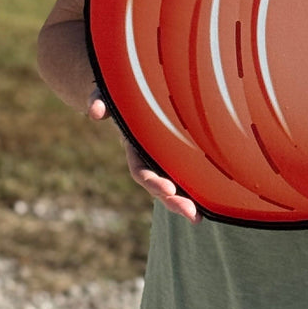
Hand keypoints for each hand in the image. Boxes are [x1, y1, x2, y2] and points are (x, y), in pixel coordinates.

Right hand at [87, 89, 200, 221]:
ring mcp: (165, 159)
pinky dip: (198, 189)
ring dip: (185, 202)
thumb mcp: (108, 92)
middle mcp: (149, 158)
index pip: (141, 170)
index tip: (167, 189)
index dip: (153, 181)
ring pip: (174, 186)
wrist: (138, 91)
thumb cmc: (122, 91)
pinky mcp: (182, 155)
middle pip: (160, 186)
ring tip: (197, 217)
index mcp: (134, 147)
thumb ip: (99, 99)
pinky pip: (189, 175)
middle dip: (172, 201)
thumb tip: (95, 112)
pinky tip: (212, 204)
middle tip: (191, 214)